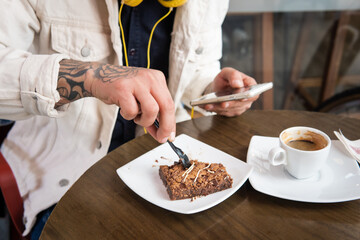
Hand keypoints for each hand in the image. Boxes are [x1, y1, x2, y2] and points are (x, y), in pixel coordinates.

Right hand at [57, 59, 175, 142]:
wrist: (99, 77)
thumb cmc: (122, 89)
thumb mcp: (142, 97)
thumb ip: (154, 113)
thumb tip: (163, 133)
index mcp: (157, 78)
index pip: (170, 104)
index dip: (171, 123)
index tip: (169, 135)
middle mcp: (150, 78)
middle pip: (167, 106)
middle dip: (165, 126)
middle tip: (161, 137)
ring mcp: (137, 82)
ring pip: (152, 110)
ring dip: (144, 120)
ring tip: (136, 117)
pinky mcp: (123, 88)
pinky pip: (132, 111)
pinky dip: (128, 115)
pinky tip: (124, 109)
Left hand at [201, 67, 257, 116]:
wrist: (218, 88)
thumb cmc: (225, 79)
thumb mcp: (227, 72)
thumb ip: (233, 75)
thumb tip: (238, 84)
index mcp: (250, 87)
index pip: (254, 93)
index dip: (249, 97)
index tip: (242, 97)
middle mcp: (247, 99)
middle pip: (241, 104)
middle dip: (231, 104)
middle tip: (223, 103)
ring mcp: (239, 107)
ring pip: (231, 109)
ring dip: (220, 108)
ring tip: (210, 105)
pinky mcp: (231, 112)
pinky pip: (223, 112)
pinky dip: (214, 109)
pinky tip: (207, 106)